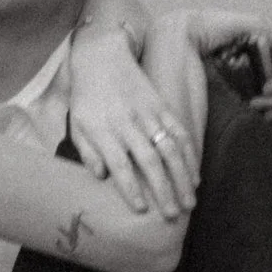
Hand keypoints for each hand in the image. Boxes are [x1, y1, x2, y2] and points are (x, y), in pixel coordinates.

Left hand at [66, 24, 199, 217]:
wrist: (103, 56)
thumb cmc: (87, 96)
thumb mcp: (76, 123)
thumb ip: (87, 151)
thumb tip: (101, 176)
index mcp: (103, 130)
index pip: (119, 164)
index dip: (131, 187)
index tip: (142, 209)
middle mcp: (128, 123)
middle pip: (149, 161)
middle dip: (163, 190)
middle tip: (173, 215)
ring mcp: (148, 114)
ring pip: (170, 149)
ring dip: (182, 177)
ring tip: (190, 201)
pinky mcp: (162, 106)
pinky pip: (180, 133)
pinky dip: (190, 156)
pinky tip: (195, 176)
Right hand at [182, 9, 271, 126]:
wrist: (177, 42)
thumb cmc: (189, 70)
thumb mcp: (223, 94)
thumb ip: (241, 104)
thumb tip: (254, 127)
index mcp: (254, 65)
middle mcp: (262, 51)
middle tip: (269, 117)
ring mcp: (264, 39)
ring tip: (259, 106)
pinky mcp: (263, 30)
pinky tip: (266, 89)